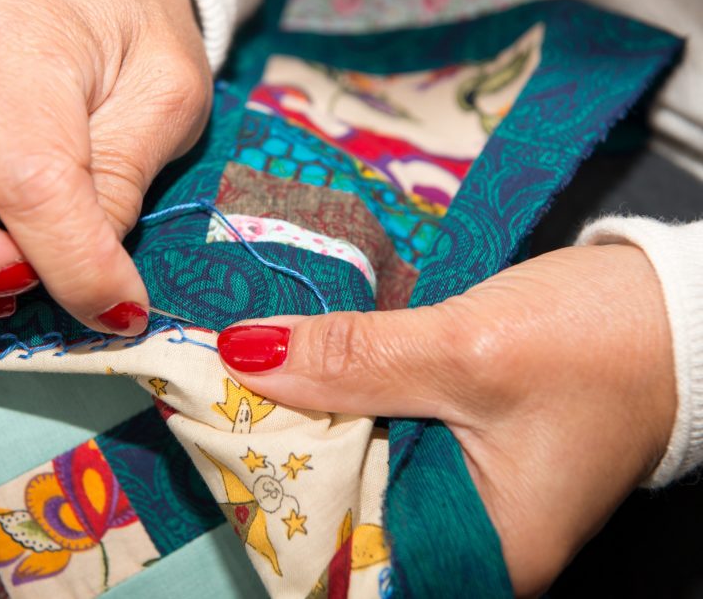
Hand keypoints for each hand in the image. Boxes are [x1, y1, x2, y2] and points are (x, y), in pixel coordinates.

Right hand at [0, 0, 210, 336]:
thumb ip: (124, 183)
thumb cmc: (133, 42)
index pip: (29, 182)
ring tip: (22, 280)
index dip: (76, 265)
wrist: (90, 4)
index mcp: (19, 56)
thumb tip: (91, 283)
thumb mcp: (164, 97)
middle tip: (34, 279)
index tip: (125, 309)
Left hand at [216, 244, 675, 595]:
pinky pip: (378, 433)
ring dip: (305, 421)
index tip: (214, 446)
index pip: (343, 560)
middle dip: (279, 457)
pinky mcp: (453, 443)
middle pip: (342, 511)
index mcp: (475, 551)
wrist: (670, 307)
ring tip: (238, 378)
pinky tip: (299, 369)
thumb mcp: (465, 350)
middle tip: (209, 400)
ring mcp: (456, 488)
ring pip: (353, 466)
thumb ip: (352, 358)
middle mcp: (461, 535)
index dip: (274, 509)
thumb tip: (241, 355)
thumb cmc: (599, 342)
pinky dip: (341, 401)